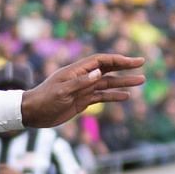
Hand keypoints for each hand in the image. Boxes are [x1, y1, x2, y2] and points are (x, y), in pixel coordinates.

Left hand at [20, 54, 145, 127]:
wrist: (32, 113)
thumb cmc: (44, 100)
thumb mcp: (61, 91)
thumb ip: (80, 82)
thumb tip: (99, 72)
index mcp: (76, 70)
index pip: (101, 61)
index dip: (118, 59)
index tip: (133, 61)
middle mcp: (82, 77)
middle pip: (108, 69)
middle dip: (125, 66)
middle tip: (142, 64)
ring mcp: (83, 89)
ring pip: (107, 83)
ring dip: (123, 82)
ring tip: (141, 81)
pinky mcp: (82, 101)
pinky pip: (101, 97)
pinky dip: (114, 96)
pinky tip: (126, 97)